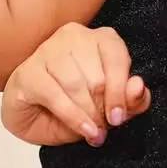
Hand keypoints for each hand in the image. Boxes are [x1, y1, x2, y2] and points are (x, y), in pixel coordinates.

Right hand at [0, 22, 151, 146]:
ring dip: (88, 114)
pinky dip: (73, 117)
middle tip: (102, 126)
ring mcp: (46, 51)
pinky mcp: (27, 72)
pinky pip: (56, 95)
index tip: (119, 117)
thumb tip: (138, 86)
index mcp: (98, 38)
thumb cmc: (74, 106)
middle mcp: (72, 37)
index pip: (117, 56)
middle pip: (97, 75)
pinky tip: (82, 129)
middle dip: (102, 107)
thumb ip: (132, 99)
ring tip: (92, 130)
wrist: (32, 118)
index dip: (120, 90)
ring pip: (76, 84)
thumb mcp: (109, 107)